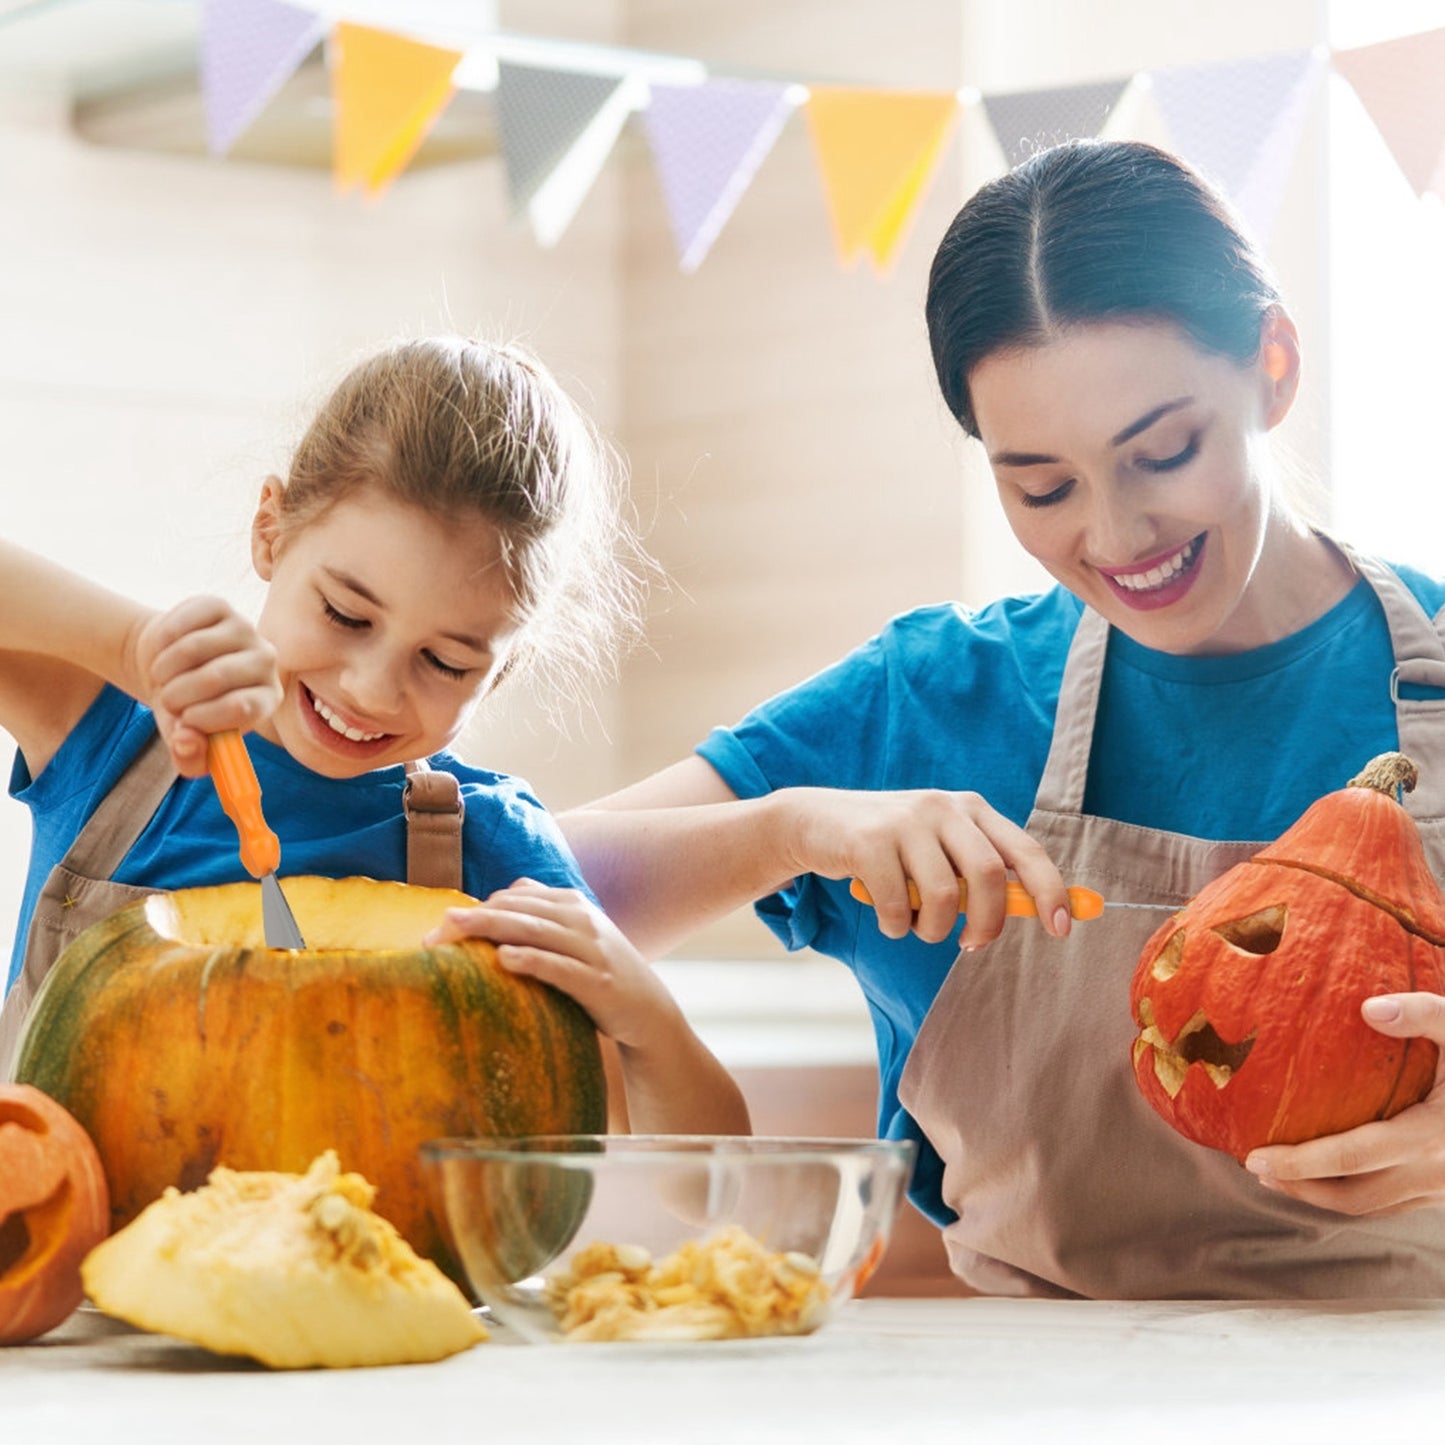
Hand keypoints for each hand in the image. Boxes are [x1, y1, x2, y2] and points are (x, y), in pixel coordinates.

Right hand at [132, 596, 280, 776]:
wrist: (167, 667)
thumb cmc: (185, 710)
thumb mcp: (187, 742)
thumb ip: (190, 757)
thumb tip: (188, 740)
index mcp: (267, 699)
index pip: (243, 706)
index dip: (204, 718)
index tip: (184, 722)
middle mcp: (266, 660)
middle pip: (216, 677)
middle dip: (178, 695)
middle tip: (168, 700)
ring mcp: (244, 629)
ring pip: (193, 648)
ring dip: (164, 670)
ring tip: (163, 679)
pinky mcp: (219, 606)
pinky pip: (181, 623)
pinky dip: (160, 642)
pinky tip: (163, 652)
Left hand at [423, 879, 684, 1047]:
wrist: (649, 1011)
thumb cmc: (601, 973)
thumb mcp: (576, 936)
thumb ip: (543, 913)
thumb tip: (502, 895)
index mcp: (571, 904)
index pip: (515, 897)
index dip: (477, 907)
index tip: (440, 927)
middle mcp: (581, 920)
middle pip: (518, 909)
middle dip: (474, 918)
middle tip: (435, 931)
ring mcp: (592, 950)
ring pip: (534, 931)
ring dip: (492, 929)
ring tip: (455, 931)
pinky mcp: (599, 982)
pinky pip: (560, 967)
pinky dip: (532, 959)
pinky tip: (505, 958)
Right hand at [777, 785, 1070, 947]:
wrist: (814, 823)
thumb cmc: (889, 848)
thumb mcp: (938, 851)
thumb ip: (978, 874)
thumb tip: (1032, 909)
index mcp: (970, 809)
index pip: (1025, 850)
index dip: (1050, 890)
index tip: (1063, 927)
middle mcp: (943, 808)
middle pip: (989, 875)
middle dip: (987, 923)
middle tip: (972, 945)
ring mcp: (905, 821)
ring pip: (944, 896)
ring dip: (932, 930)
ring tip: (915, 926)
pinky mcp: (868, 841)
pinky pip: (897, 905)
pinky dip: (895, 926)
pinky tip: (886, 918)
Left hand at [1243, 992, 1444, 1214]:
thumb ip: (1424, 1014)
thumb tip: (1367, 1008)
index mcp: (1433, 1137)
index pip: (1351, 1158)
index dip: (1300, 1164)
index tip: (1254, 1158)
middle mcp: (1439, 1173)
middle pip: (1354, 1197)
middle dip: (1300, 1187)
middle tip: (1254, 1168)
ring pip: (1376, 1206)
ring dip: (1325, 1196)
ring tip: (1282, 1175)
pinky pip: (1397, 1202)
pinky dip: (1359, 1192)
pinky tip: (1334, 1171)